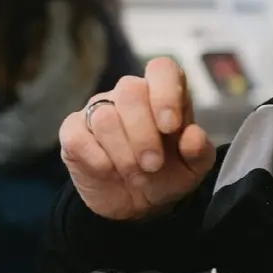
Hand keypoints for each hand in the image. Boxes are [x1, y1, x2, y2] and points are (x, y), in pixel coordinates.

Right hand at [60, 58, 217, 221]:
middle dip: (144, 135)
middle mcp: (129, 95)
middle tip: (153, 165)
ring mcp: (98, 110)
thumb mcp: (192, 169)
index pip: (161, 68)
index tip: (171, 127)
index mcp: (162, 95)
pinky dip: (99, 160)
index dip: (165, 92)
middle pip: (130, 91)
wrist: (136, 204)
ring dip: (124, 154)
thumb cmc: (167, 175)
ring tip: (136, 175)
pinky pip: (79, 137)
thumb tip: (193, 135)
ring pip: (105, 117)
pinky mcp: (73, 132)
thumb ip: (199, 151)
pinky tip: (110, 172)